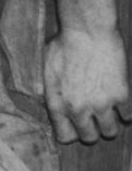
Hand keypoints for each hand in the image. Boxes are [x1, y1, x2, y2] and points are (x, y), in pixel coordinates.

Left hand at [44, 28, 131, 143]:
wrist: (88, 32)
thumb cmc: (64, 46)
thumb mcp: (46, 70)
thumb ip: (49, 92)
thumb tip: (50, 105)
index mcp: (57, 104)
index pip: (65, 137)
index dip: (72, 132)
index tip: (76, 126)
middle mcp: (78, 109)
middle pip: (89, 137)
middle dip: (91, 130)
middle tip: (94, 118)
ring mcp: (101, 104)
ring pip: (110, 132)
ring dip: (109, 123)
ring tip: (107, 111)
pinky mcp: (121, 96)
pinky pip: (128, 117)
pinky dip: (126, 112)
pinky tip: (121, 103)